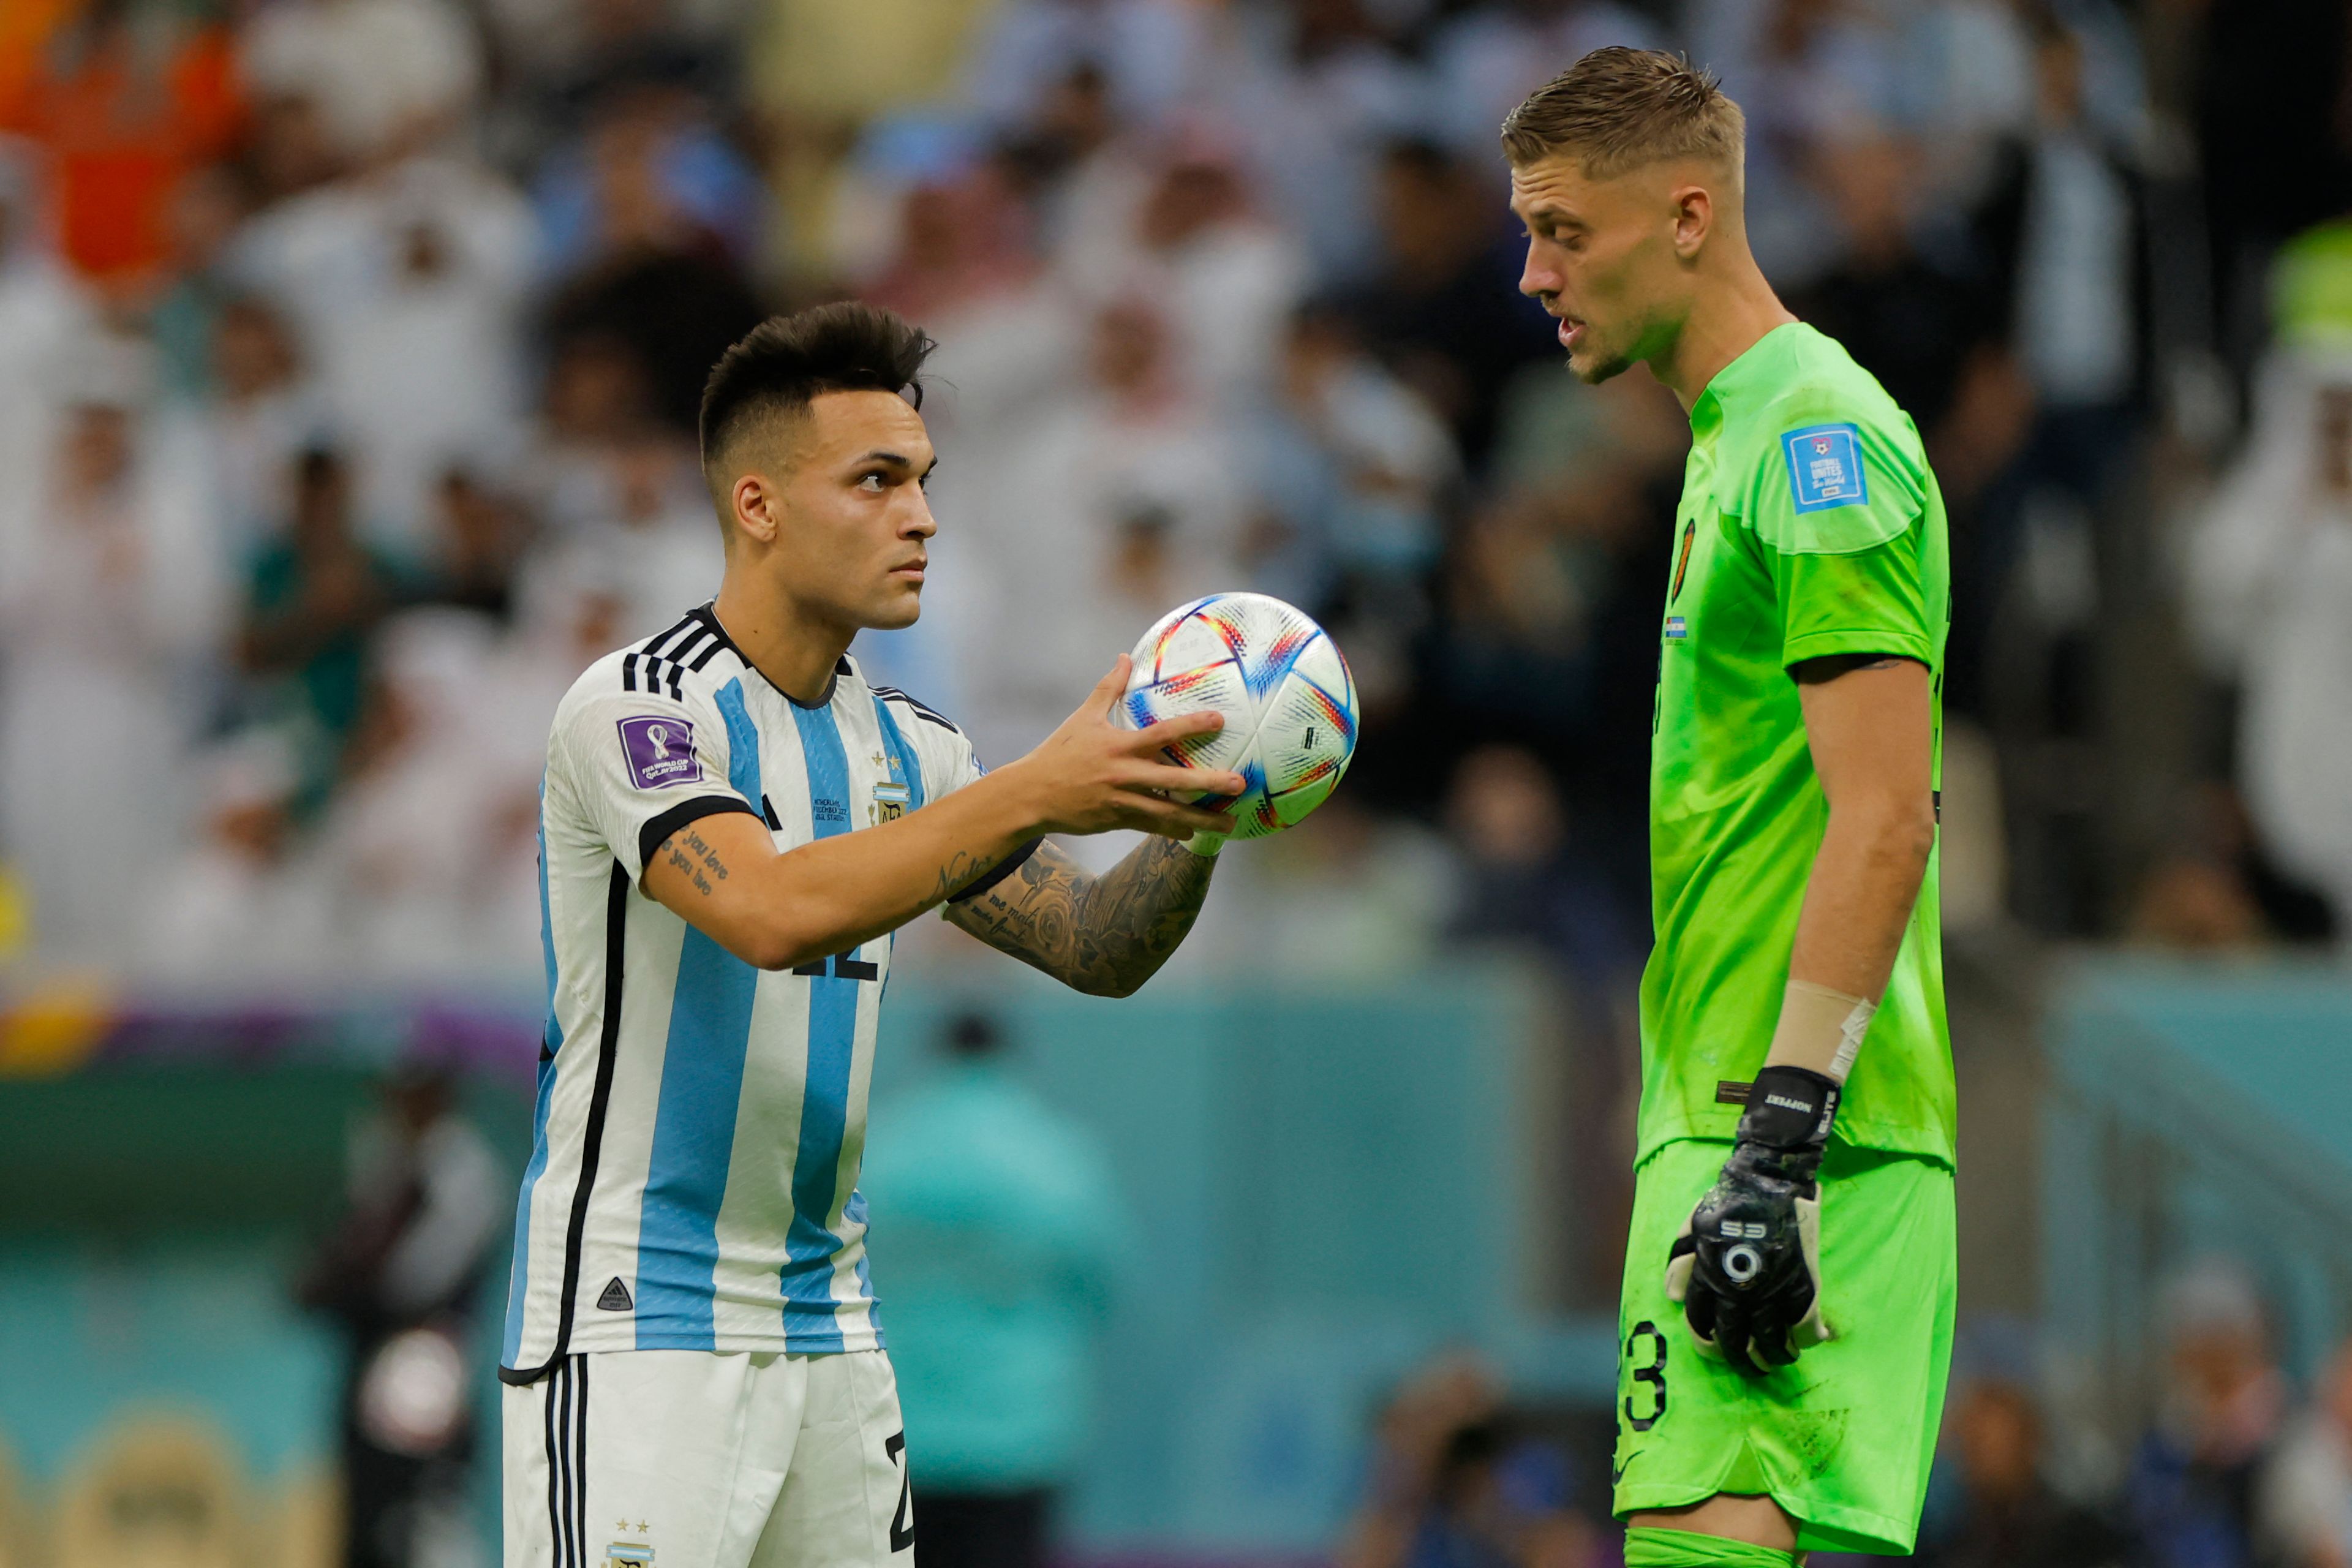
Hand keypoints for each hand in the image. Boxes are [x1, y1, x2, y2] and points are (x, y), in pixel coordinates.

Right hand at [1003, 657, 1244, 840]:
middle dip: (1208, 783)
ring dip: (1201, 818)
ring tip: (1229, 823)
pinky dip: (1173, 829)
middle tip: (1239, 784)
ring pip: (1168, 812)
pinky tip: (1194, 831)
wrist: (1032, 794)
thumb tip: (1124, 656)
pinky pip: (1151, 826)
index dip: (1192, 726)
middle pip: (1173, 780)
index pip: (1162, 733)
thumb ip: (1109, 688)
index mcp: (1119, 745)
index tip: (1219, 720)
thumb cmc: (1059, 752)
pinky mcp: (1117, 820)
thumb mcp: (1083, 717)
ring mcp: (1122, 800)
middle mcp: (1124, 774)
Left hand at [1664, 1066, 1836, 1374]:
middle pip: (1735, 1341)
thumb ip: (1680, 1260)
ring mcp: (1772, 1292)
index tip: (1713, 1348)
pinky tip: (1802, 1345)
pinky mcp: (1803, 1288)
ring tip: (1776, 1362)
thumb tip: (1671, 1296)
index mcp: (1708, 1277)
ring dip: (1772, 1358)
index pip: (1700, 1322)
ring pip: (1771, 1342)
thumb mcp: (1692, 1225)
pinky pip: (1803, 1328)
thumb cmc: (1729, 1201)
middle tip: (1748, 1367)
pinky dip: (1804, 1341)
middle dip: (1739, 1360)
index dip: (1704, 1340)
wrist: (1772, 1181)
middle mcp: (1738, 1292)